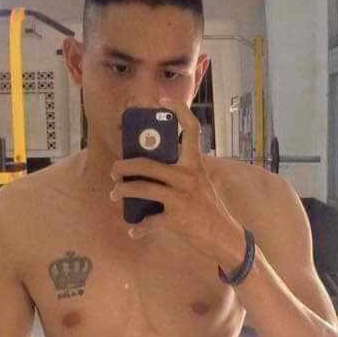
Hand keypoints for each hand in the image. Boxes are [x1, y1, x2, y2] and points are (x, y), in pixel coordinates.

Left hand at [110, 96, 240, 259]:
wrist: (223, 236)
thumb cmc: (208, 208)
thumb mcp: (199, 183)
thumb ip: (180, 172)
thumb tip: (149, 169)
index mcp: (195, 164)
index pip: (191, 129)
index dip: (178, 110)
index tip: (162, 100)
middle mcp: (188, 176)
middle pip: (146, 164)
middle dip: (124, 166)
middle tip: (115, 170)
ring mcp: (181, 197)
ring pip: (141, 188)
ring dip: (122, 191)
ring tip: (114, 194)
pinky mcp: (176, 218)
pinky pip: (148, 221)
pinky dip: (138, 228)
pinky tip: (133, 230)